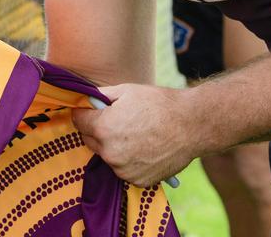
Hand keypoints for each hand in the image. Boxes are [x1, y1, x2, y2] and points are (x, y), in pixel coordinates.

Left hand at [72, 84, 197, 186]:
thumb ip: (101, 96)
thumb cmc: (160, 104)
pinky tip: (144, 148)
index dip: (85, 113)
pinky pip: (123, 169)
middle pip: (89, 140)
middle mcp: (110, 152)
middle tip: (118, 121)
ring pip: (107, 156)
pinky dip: (129, 161)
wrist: (191, 125)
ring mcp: (123, 169)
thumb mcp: (126, 91)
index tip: (92, 110)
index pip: (78, 121)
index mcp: (103, 128)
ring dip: (113, 146)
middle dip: (97, 130)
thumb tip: (86, 99)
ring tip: (135, 134)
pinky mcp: (138, 180)